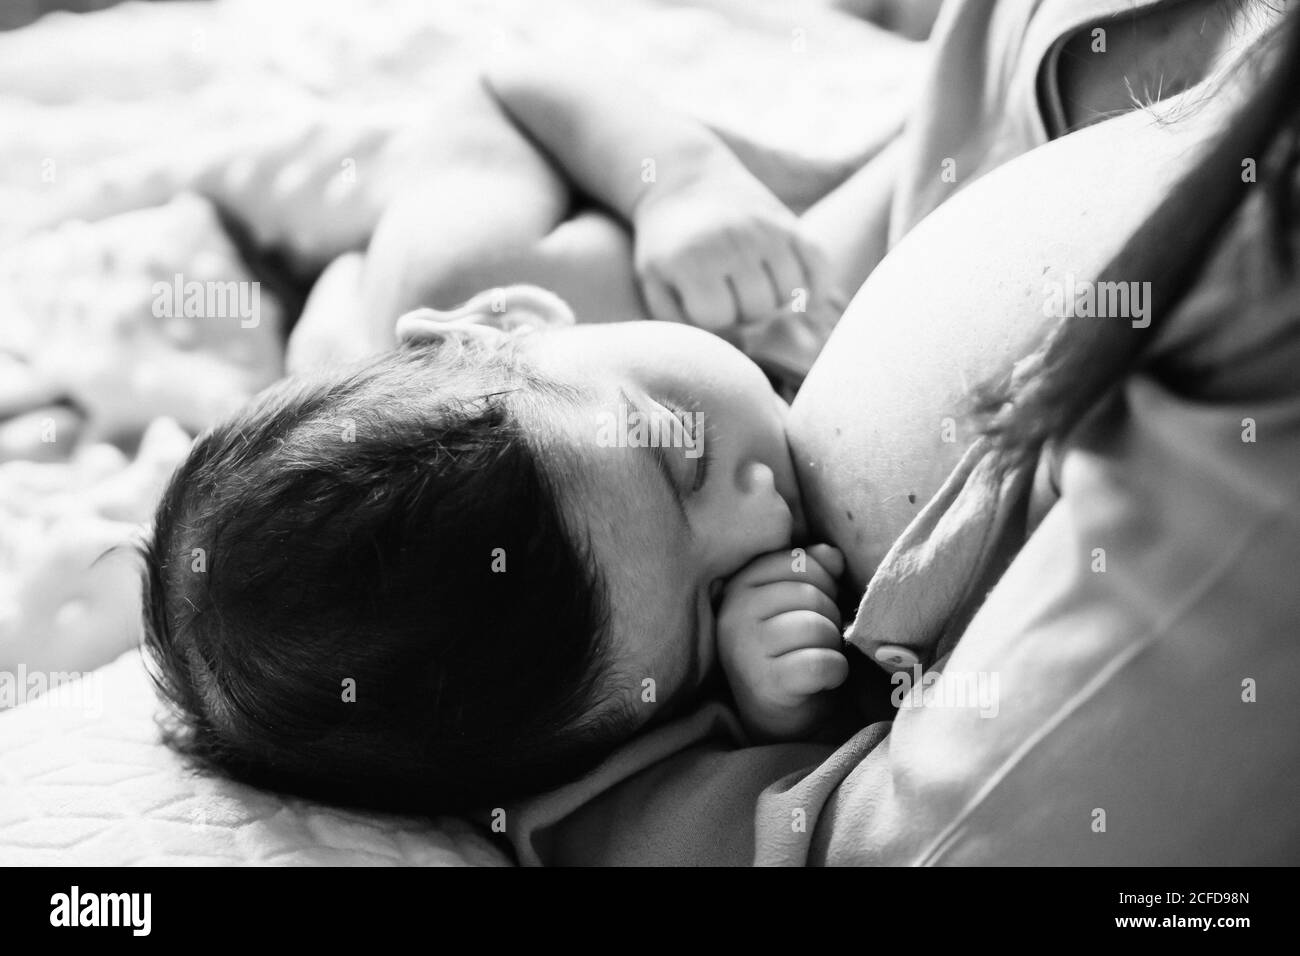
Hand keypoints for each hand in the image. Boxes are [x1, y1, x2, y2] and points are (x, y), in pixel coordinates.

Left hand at [632, 164, 840, 330]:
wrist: (683, 182)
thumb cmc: (668, 246)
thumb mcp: (654, 284)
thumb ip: (682, 323)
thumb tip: (739, 348)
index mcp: (693, 260)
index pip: (719, 318)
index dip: (710, 317)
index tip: (699, 300)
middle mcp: (734, 242)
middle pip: (758, 310)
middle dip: (742, 311)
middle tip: (728, 294)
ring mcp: (767, 231)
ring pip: (790, 295)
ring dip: (773, 300)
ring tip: (753, 288)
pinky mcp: (791, 222)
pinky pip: (820, 267)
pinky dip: (814, 285)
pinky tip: (795, 291)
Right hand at [715, 543, 848, 740]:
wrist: (775, 715)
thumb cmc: (789, 648)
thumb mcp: (795, 601)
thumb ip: (812, 569)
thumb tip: (832, 555)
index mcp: (740, 584)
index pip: (798, 560)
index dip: (823, 580)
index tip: (814, 605)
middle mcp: (734, 613)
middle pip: (810, 594)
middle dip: (829, 615)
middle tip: (819, 637)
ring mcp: (746, 649)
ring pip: (817, 626)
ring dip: (832, 644)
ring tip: (819, 655)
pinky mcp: (766, 684)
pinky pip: (822, 663)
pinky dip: (836, 671)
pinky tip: (824, 677)